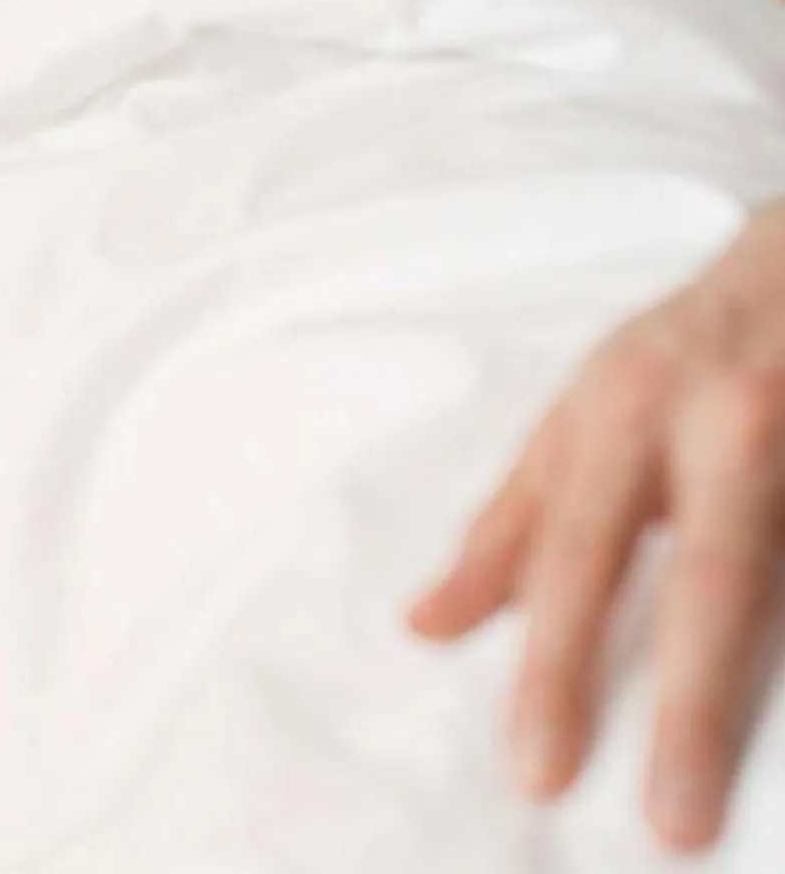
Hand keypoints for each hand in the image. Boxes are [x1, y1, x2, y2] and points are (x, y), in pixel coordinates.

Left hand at [410, 198, 784, 851]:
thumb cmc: (682, 351)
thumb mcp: (581, 418)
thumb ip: (513, 524)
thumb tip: (424, 628)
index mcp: (621, 409)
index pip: (576, 554)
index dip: (556, 665)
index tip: (537, 772)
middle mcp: (718, 410)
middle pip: (707, 575)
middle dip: (688, 704)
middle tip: (665, 822)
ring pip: (769, 569)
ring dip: (751, 686)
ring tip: (721, 794)